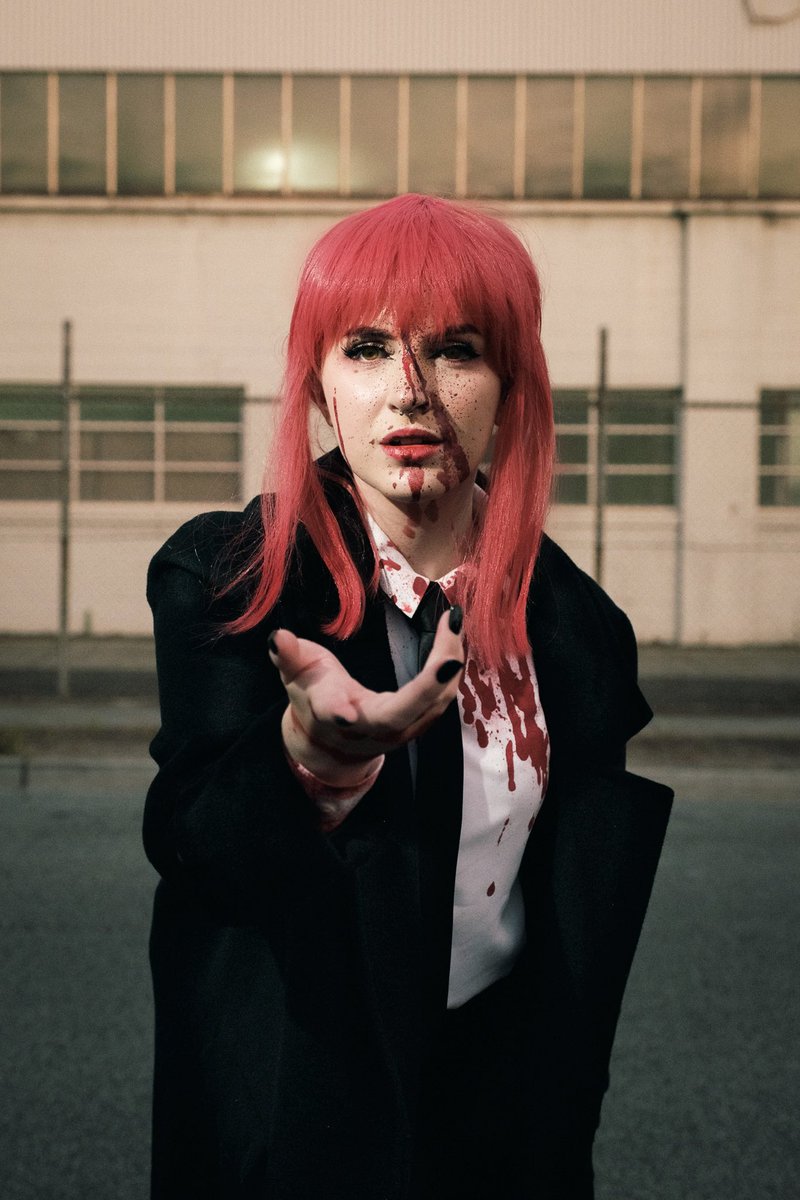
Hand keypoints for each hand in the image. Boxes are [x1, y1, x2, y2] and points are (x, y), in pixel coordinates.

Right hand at [268, 608, 464, 786]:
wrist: (333, 741)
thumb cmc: (313, 699)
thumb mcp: (295, 676)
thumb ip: (288, 656)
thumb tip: (276, 637)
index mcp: (333, 714)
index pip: (333, 714)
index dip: (336, 711)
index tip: (344, 711)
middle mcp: (369, 728)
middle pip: (401, 714)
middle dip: (428, 684)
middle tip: (449, 647)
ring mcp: (399, 731)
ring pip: (431, 706)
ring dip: (447, 665)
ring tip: (453, 623)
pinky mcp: (418, 724)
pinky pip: (441, 699)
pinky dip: (450, 669)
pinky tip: (454, 637)